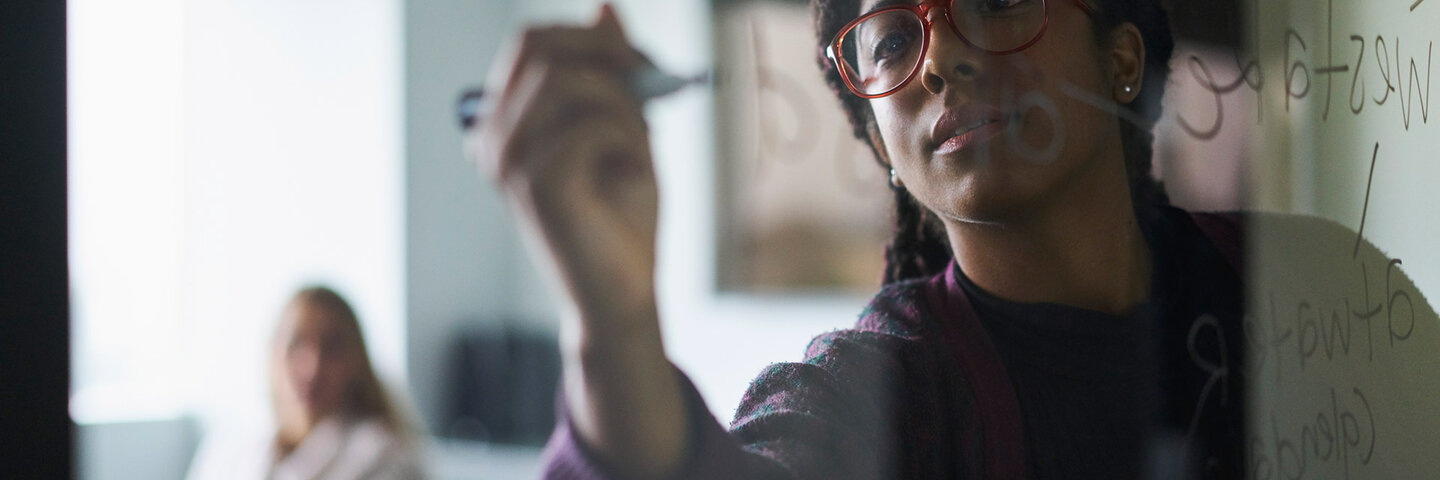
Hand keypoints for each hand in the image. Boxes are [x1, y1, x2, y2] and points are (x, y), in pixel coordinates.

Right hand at [468, 5, 686, 477]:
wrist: (625, 293)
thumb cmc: (622, 215)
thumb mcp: (622, 125)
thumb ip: (610, 69)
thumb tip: (605, 6)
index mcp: (503, 124)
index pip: (531, 42)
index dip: (589, 36)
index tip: (639, 59)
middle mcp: (491, 139)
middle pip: (541, 48)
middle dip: (608, 53)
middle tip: (653, 78)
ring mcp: (507, 162)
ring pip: (571, 82)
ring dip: (624, 103)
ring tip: (640, 142)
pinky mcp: (537, 185)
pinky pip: (593, 124)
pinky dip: (629, 137)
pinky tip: (633, 170)